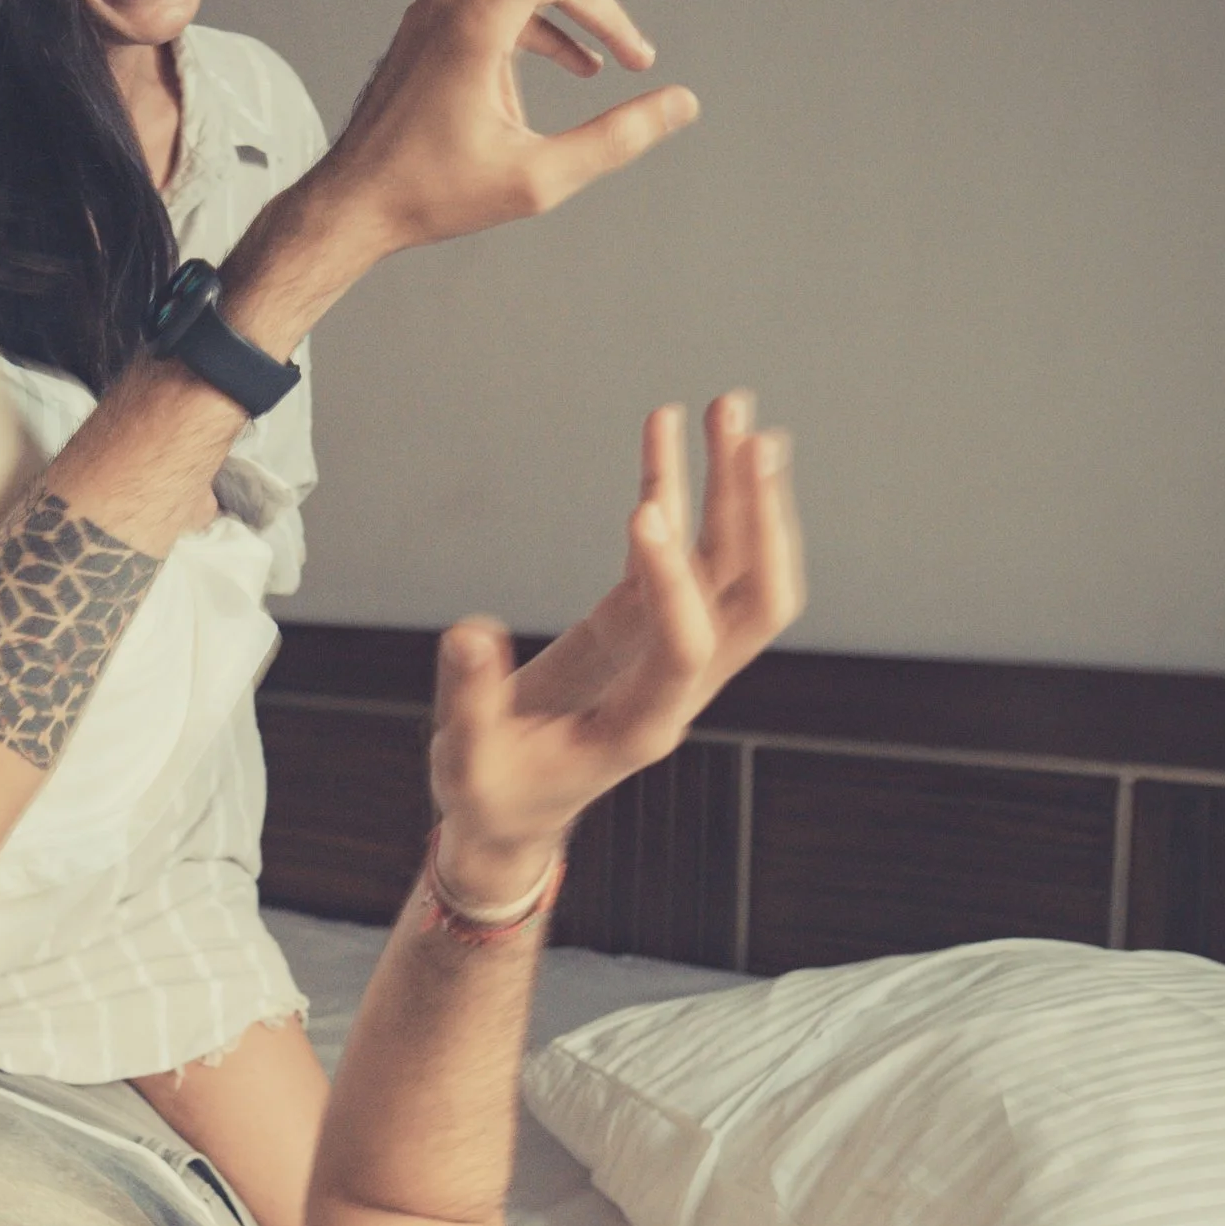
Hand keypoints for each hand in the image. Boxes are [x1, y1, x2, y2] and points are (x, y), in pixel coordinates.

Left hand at [326, 0, 707, 254]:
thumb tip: (682, 103)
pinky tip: (585, 65)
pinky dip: (554, 18)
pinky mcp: (438, 24)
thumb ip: (616, 138)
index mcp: (481, 18)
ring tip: (637, 57)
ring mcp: (443, 5)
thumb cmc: (432, 196)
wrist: (351, 204)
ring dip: (594, 1)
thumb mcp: (538, 180)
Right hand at [428, 393, 803, 886]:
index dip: (675, 585)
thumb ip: (470, 699)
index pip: (685, 650)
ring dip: (736, 490)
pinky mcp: (640, 624)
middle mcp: (675, 685)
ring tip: (730, 411)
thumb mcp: (467, 762)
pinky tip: (668, 434)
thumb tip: (471, 633)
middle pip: (751, 600)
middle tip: (750, 440)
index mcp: (641, 727)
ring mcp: (665, 648)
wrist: (510, 813)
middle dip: (757, 520)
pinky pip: (675, 552)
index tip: (644, 513)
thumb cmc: (493, 795)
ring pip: (730, 569)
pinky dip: (676, 492)